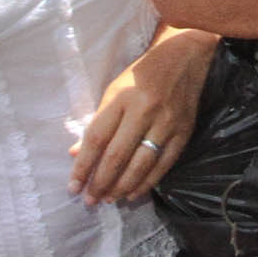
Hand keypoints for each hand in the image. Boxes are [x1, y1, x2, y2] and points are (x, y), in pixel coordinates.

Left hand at [73, 27, 215, 203]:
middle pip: (117, 155)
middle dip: (101, 182)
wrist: (184, 56)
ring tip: (109, 199)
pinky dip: (147, 183)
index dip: (83, 165)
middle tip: (90, 200)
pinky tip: (133, 193)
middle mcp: (144, 110)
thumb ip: (97, 122)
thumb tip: (76, 154)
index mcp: (121, 97)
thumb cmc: (142, 73)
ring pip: (141, 165)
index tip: (73, 186)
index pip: (97, 138)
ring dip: (122, 187)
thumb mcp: (114, 90)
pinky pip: (163, 165)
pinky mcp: (184, 132)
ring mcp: (166, 123)